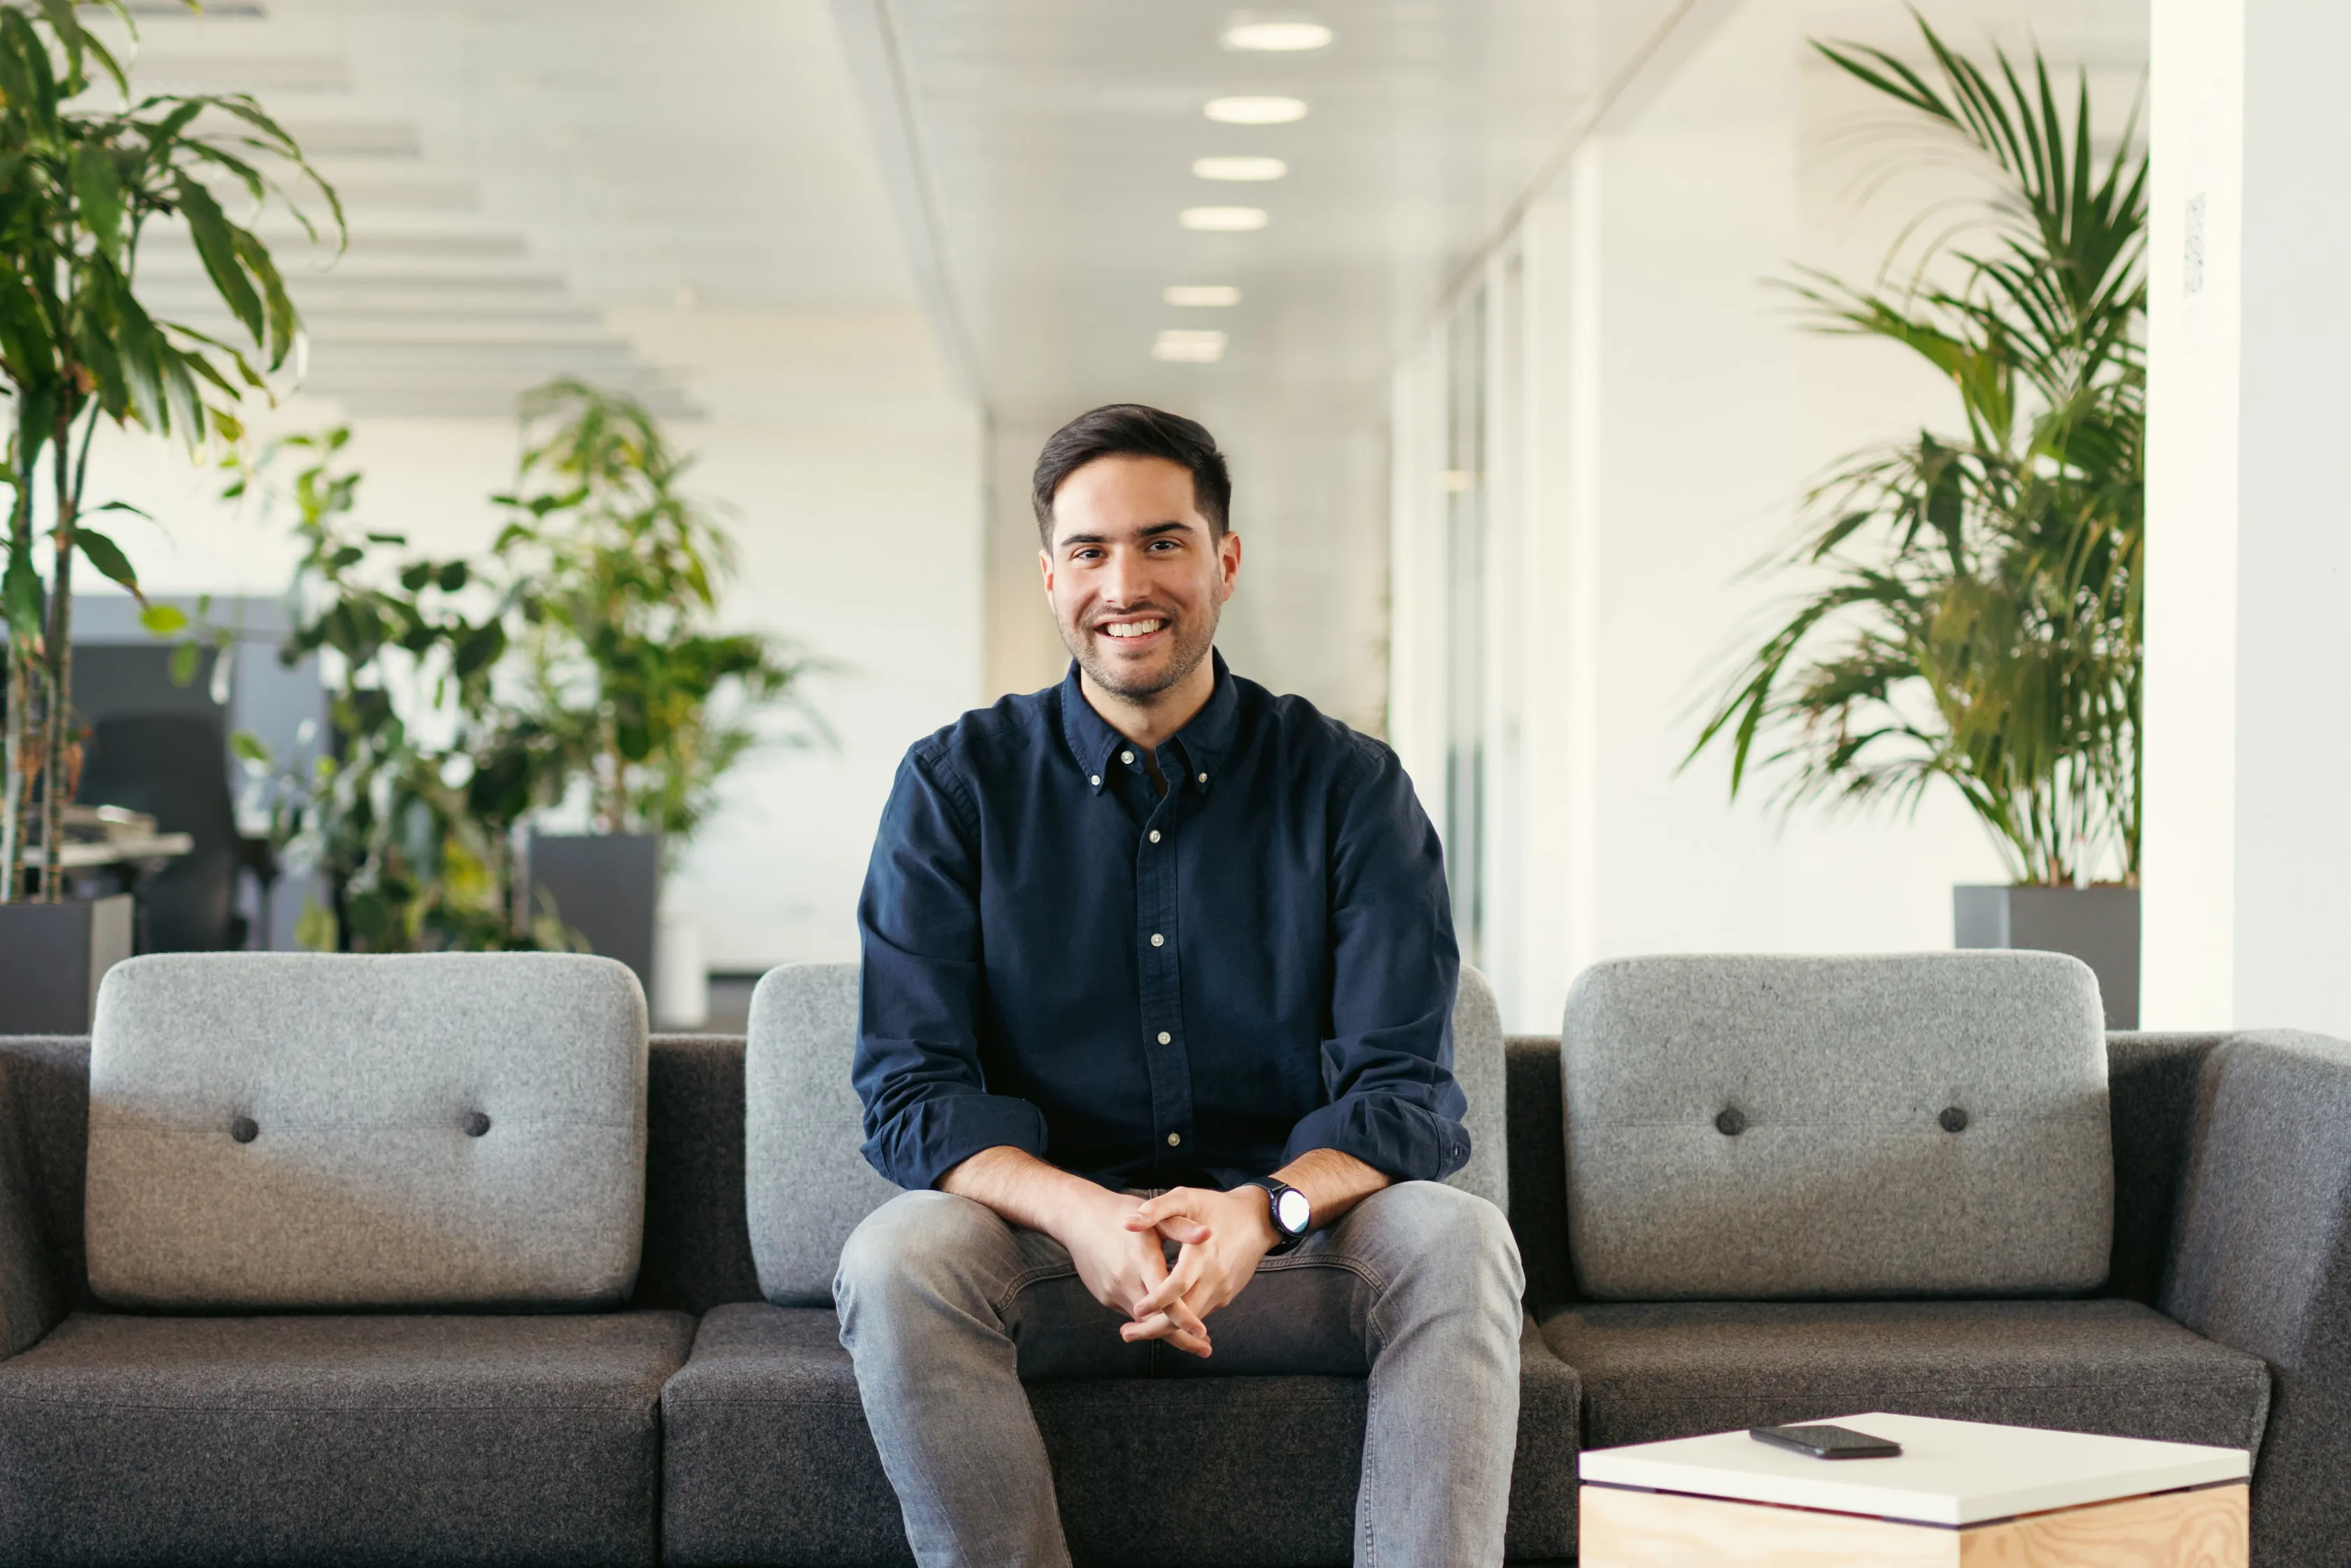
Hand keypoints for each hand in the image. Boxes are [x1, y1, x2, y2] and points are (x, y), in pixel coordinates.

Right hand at [1052, 1185, 1214, 1355]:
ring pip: (1143, 1321)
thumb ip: (1182, 1228)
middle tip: (1206, 1349)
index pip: (1165, 1299)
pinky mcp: (1104, 1296)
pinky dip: (1149, 1319)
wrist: (1077, 1218)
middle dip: (1181, 1338)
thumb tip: (1209, 1234)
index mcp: (1142, 1260)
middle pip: (1155, 1320)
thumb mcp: (1154, 1217)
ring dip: (1166, 1331)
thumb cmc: (1121, 1213)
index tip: (1203, 1333)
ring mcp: (1112, 1292)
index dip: (1185, 1319)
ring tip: (1193, 1338)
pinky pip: (1131, 1312)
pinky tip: (1164, 1316)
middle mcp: (1126, 1280)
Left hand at [1119, 1186, 1280, 1356]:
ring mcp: (1222, 1290)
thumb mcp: (1186, 1199)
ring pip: (1192, 1319)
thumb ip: (1157, 1209)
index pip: (1178, 1286)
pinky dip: (1182, 1319)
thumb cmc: (1217, 1207)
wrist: (1258, 1220)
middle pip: (1184, 1314)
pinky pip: (1201, 1311)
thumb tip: (1127, 1223)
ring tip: (1137, 1327)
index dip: (1157, 1300)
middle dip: (1154, 1328)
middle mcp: (1214, 1278)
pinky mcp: (1226, 1296)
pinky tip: (1162, 1317)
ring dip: (1166, 1328)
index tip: (1136, 1310)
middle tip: (1126, 1333)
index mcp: (1201, 1254)